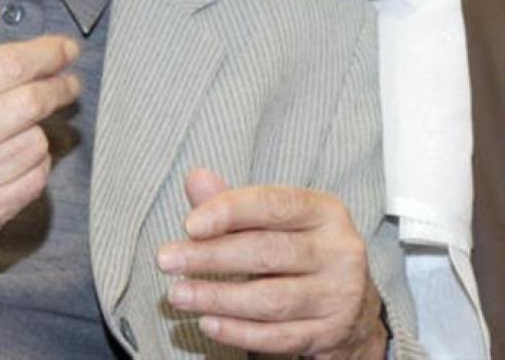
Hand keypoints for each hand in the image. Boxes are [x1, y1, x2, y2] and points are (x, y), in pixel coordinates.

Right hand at [0, 0, 80, 243]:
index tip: (66, 48)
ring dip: (40, 128)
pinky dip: (35, 162)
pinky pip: (36, 178)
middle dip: (57, 87)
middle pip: (28, 106)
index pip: (5, 67)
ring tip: (21, 124)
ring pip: (36, 142)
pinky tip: (15, 155)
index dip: (45, 54)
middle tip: (69, 80)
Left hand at [157, 168, 388, 358]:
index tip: (189, 225)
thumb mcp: (274, 220)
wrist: (350, 303)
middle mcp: (339, 251)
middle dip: (210, 257)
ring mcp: (339, 296)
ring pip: (271, 299)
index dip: (229, 212)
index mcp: (324, 211)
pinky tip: (207, 323)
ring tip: (177, 294)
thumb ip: (232, 203)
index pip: (272, 205)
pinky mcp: (331, 334)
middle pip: (267, 253)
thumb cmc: (298, 248)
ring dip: (218, 298)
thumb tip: (195, 179)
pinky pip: (279, 337)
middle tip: (166, 260)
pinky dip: (239, 331)